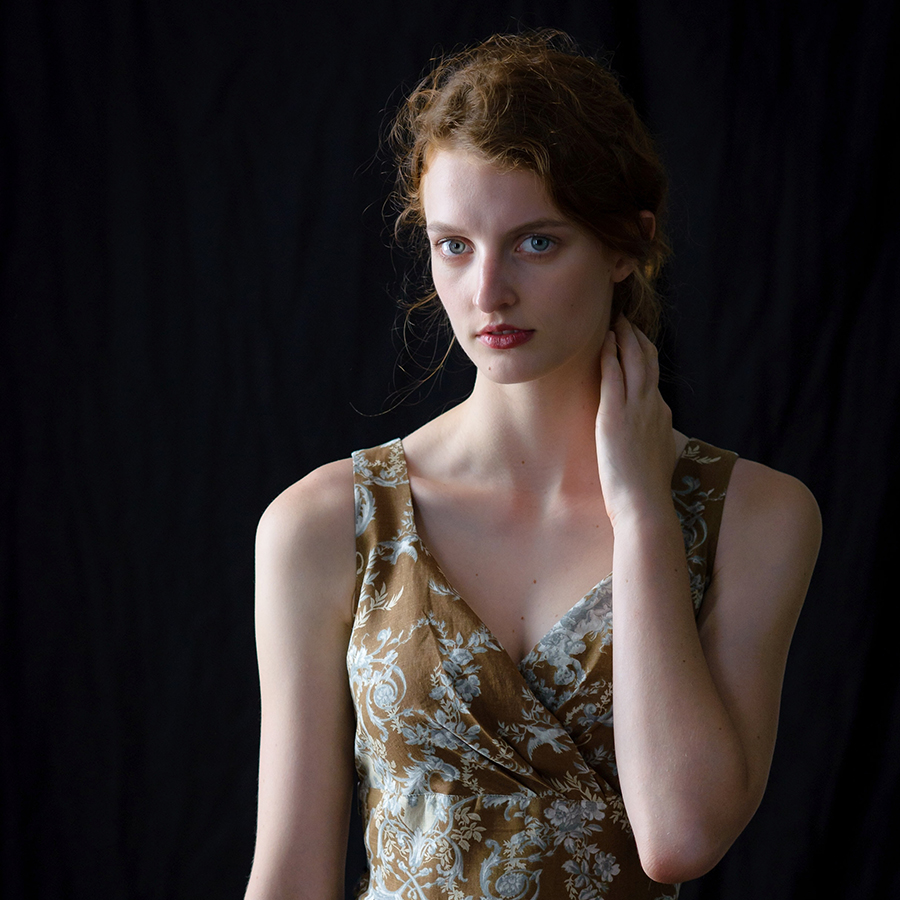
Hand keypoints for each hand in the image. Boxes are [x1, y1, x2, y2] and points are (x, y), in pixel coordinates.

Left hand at [596, 316, 674, 526]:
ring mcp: (636, 409)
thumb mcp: (651, 458)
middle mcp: (652, 406)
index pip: (653, 376)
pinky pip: (614, 377)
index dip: (645, 354)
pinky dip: (610, 356)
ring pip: (635, 361)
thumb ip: (648, 442)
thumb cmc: (645, 491)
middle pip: (648, 361)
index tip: (635, 340)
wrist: (644, 505)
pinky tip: (604, 342)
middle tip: (625, 320)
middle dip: (636, 337)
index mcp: (661, 415)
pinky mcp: (616, 416)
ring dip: (625, 338)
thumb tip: (644, 440)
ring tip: (616, 321)